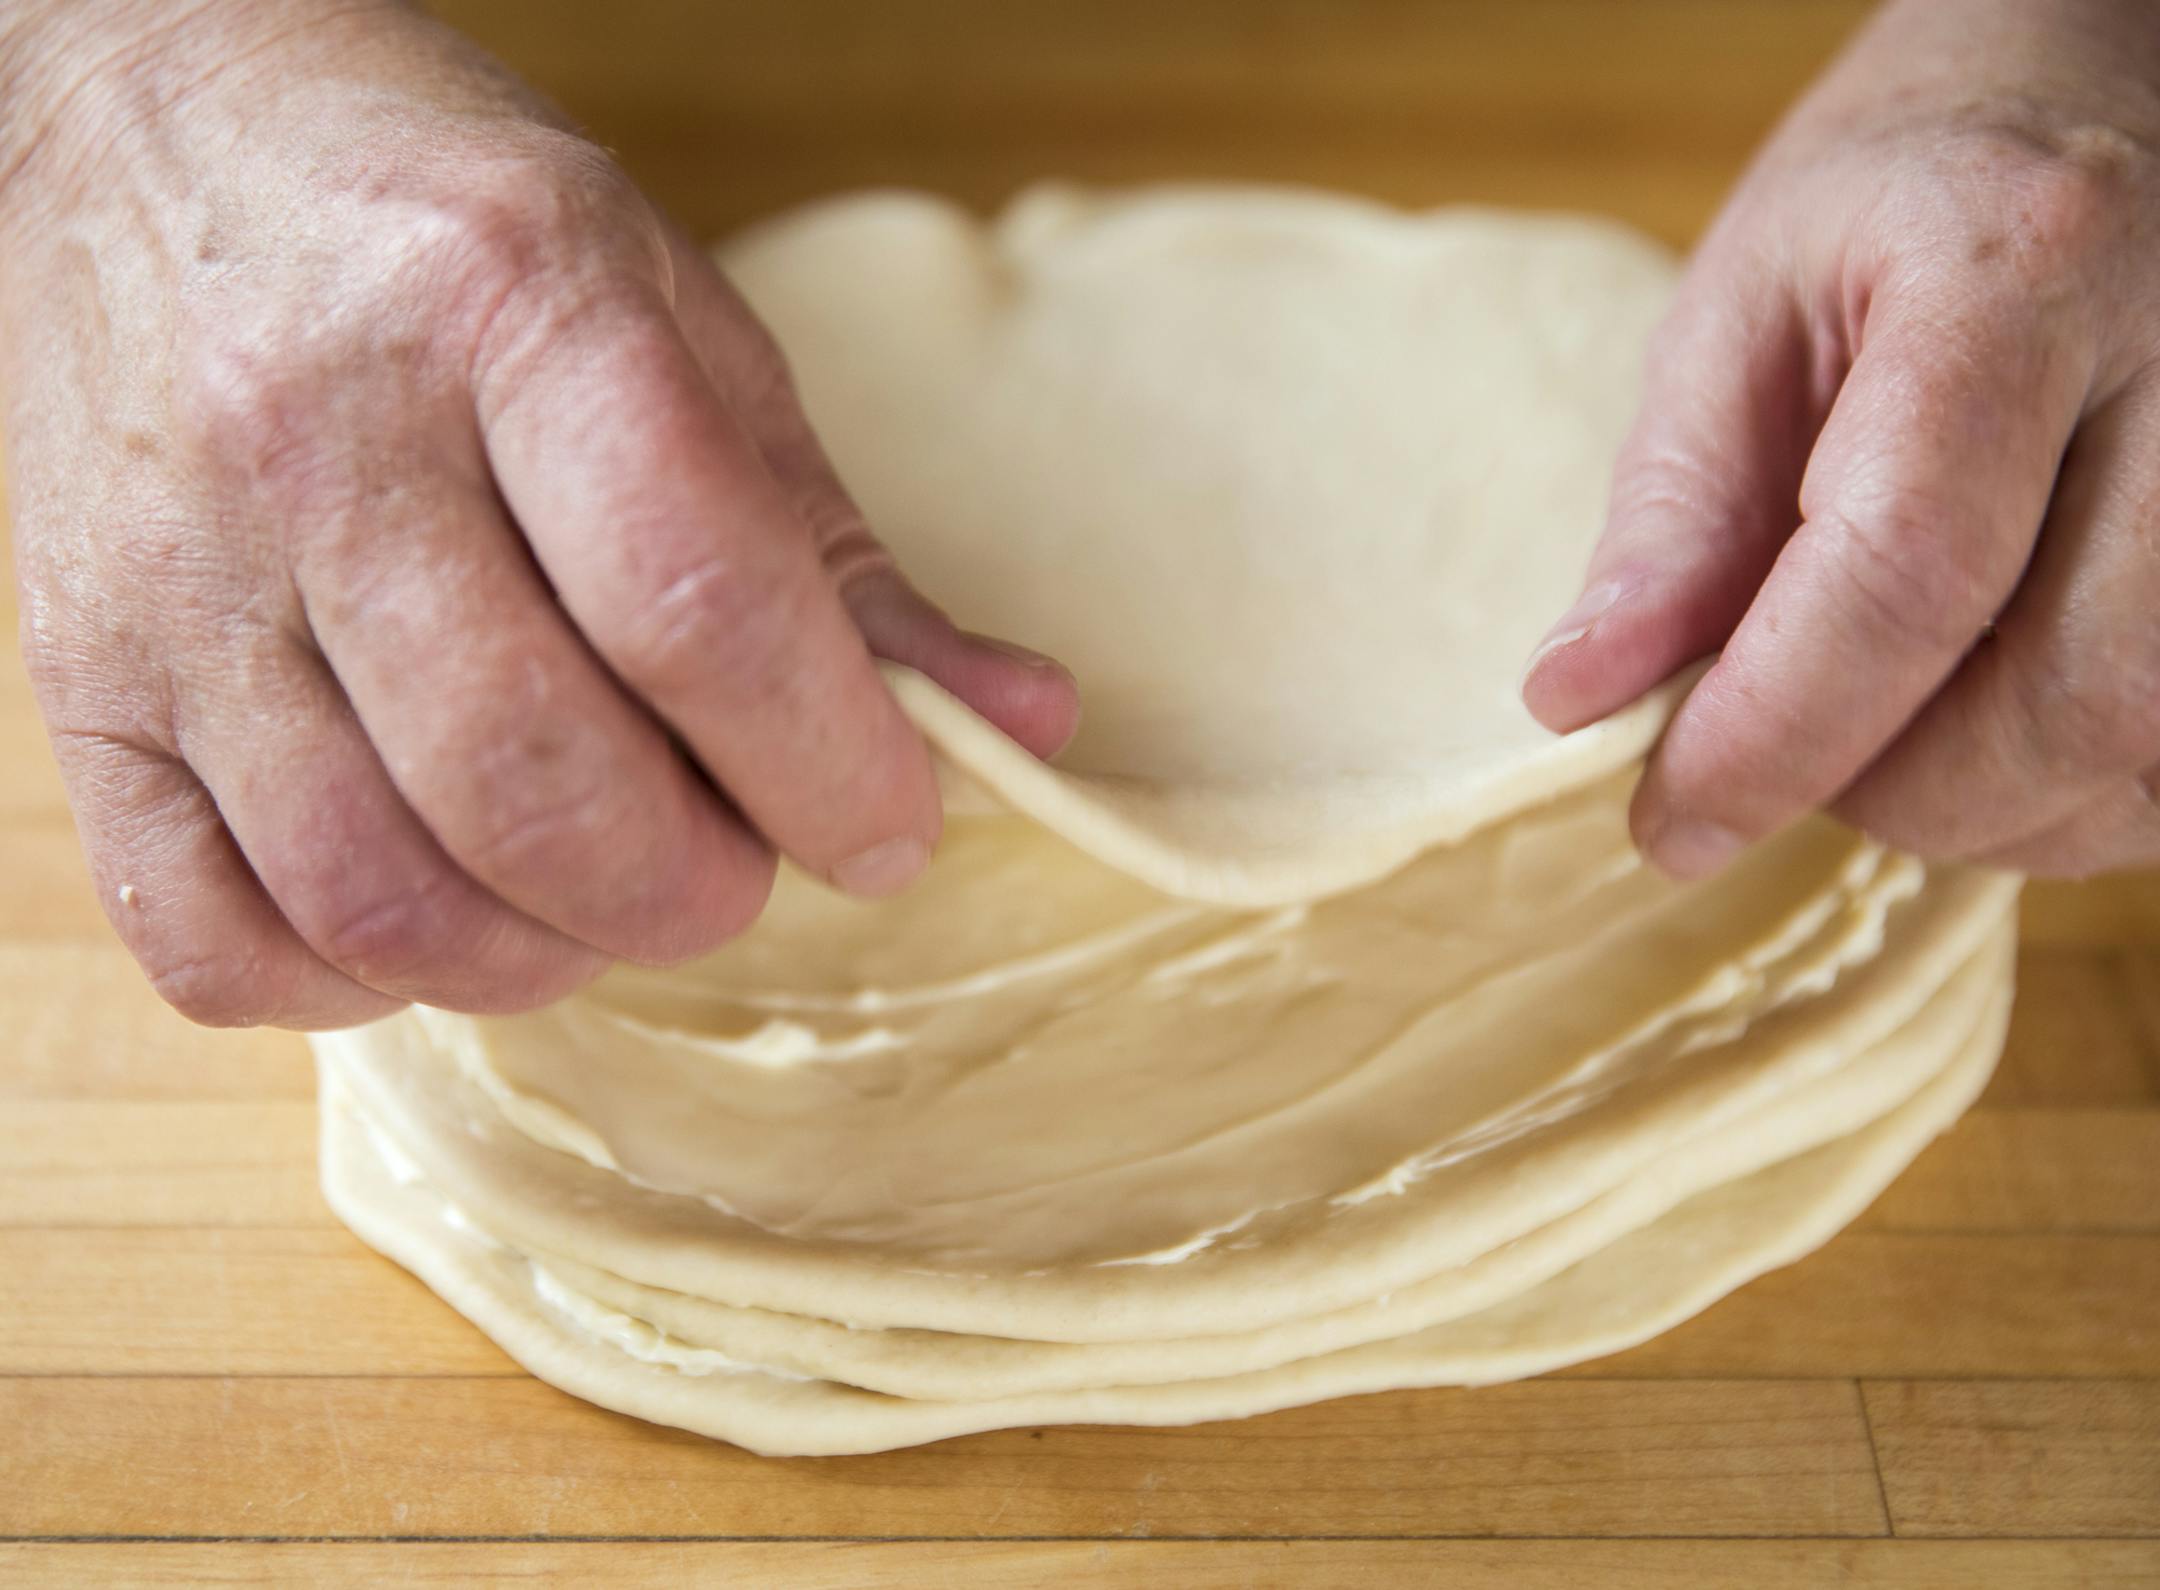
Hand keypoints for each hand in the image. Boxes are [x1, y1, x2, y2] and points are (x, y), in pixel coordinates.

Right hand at [0, 0, 1077, 1027]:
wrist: (167, 121)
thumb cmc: (461, 235)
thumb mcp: (688, 332)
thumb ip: (844, 554)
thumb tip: (1025, 725)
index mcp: (517, 309)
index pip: (700, 608)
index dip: (831, 768)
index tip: (887, 829)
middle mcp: (323, 435)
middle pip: (539, 783)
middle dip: (695, 890)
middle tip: (740, 868)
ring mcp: (177, 572)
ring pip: (378, 889)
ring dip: (543, 954)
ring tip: (602, 898)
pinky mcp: (80, 679)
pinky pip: (202, 934)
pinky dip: (348, 987)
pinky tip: (436, 912)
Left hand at [1522, 0, 2159, 879]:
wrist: (2092, 102)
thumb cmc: (1897, 207)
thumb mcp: (1741, 313)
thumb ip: (1674, 516)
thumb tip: (1582, 701)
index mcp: (2018, 276)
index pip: (1906, 569)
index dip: (1773, 734)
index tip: (1666, 819)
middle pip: (2074, 696)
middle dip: (1894, 790)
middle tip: (1782, 756)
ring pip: (2153, 746)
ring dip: (1991, 807)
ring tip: (1881, 727)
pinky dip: (2074, 791)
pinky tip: (1989, 726)